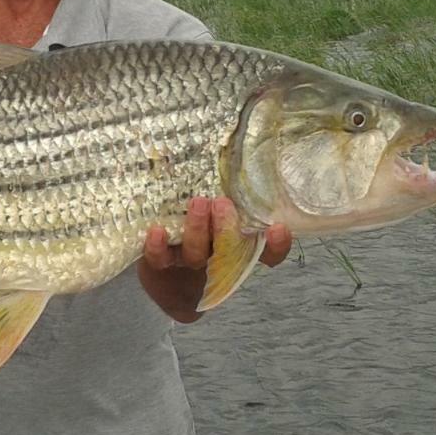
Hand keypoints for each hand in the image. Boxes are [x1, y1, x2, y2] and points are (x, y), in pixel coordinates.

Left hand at [138, 196, 291, 323]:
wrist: (164, 279)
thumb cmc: (195, 233)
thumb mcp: (214, 213)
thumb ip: (228, 195)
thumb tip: (236, 154)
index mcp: (236, 249)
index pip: (265, 252)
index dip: (275, 245)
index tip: (278, 229)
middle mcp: (215, 258)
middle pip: (227, 248)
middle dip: (226, 228)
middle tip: (224, 204)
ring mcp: (187, 261)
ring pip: (195, 251)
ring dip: (197, 230)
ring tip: (197, 204)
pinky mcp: (159, 264)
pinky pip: (159, 258)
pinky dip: (157, 247)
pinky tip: (157, 232)